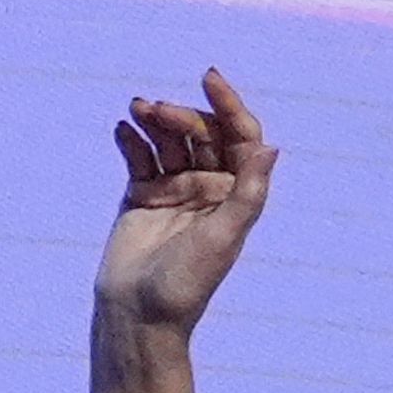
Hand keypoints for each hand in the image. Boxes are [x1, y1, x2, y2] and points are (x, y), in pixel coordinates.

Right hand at [83, 71, 272, 392]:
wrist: (138, 314)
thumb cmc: (187, 283)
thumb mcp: (225, 237)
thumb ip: (249, 192)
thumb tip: (271, 147)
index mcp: (236, 193)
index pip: (239, 136)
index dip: (228, 104)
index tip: (209, 78)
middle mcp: (209, 186)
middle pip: (201, 133)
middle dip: (182, 115)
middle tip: (157, 110)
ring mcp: (175, 189)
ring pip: (168, 139)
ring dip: (154, 120)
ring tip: (135, 109)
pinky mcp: (142, 195)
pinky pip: (138, 156)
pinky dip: (130, 139)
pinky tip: (121, 128)